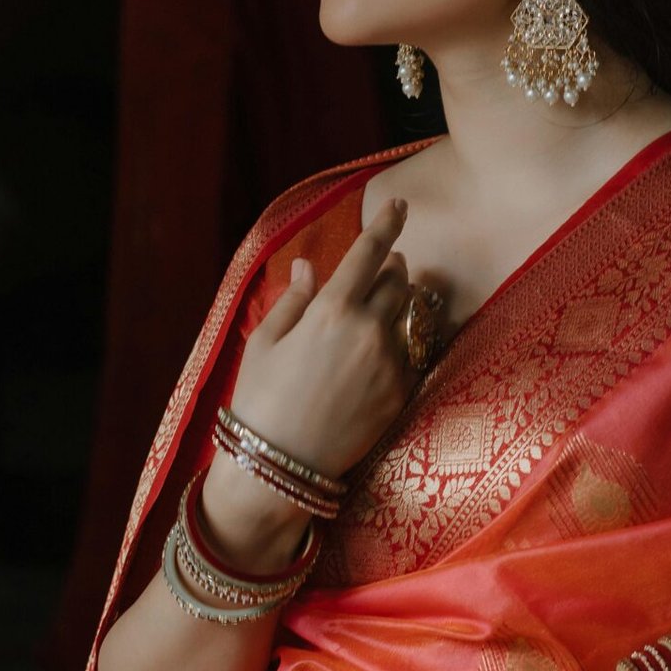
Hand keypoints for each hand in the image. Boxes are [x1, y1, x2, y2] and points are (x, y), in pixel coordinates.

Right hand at [225, 195, 418, 475]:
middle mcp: (369, 331)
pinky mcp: (401, 392)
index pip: (369, 253)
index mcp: (331, 311)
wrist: (284, 464)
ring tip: (382, 303)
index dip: (387, 224)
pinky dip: (397, 342)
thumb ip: (293, 299)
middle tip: (384, 265)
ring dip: (398, 301)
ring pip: (407, 315)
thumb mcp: (265, 342)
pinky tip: (377, 351)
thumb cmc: (262, 398)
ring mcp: (390, 363)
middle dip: (392, 267)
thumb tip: (308, 266)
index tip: (401, 205)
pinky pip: (408, 352)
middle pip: (397, 280)